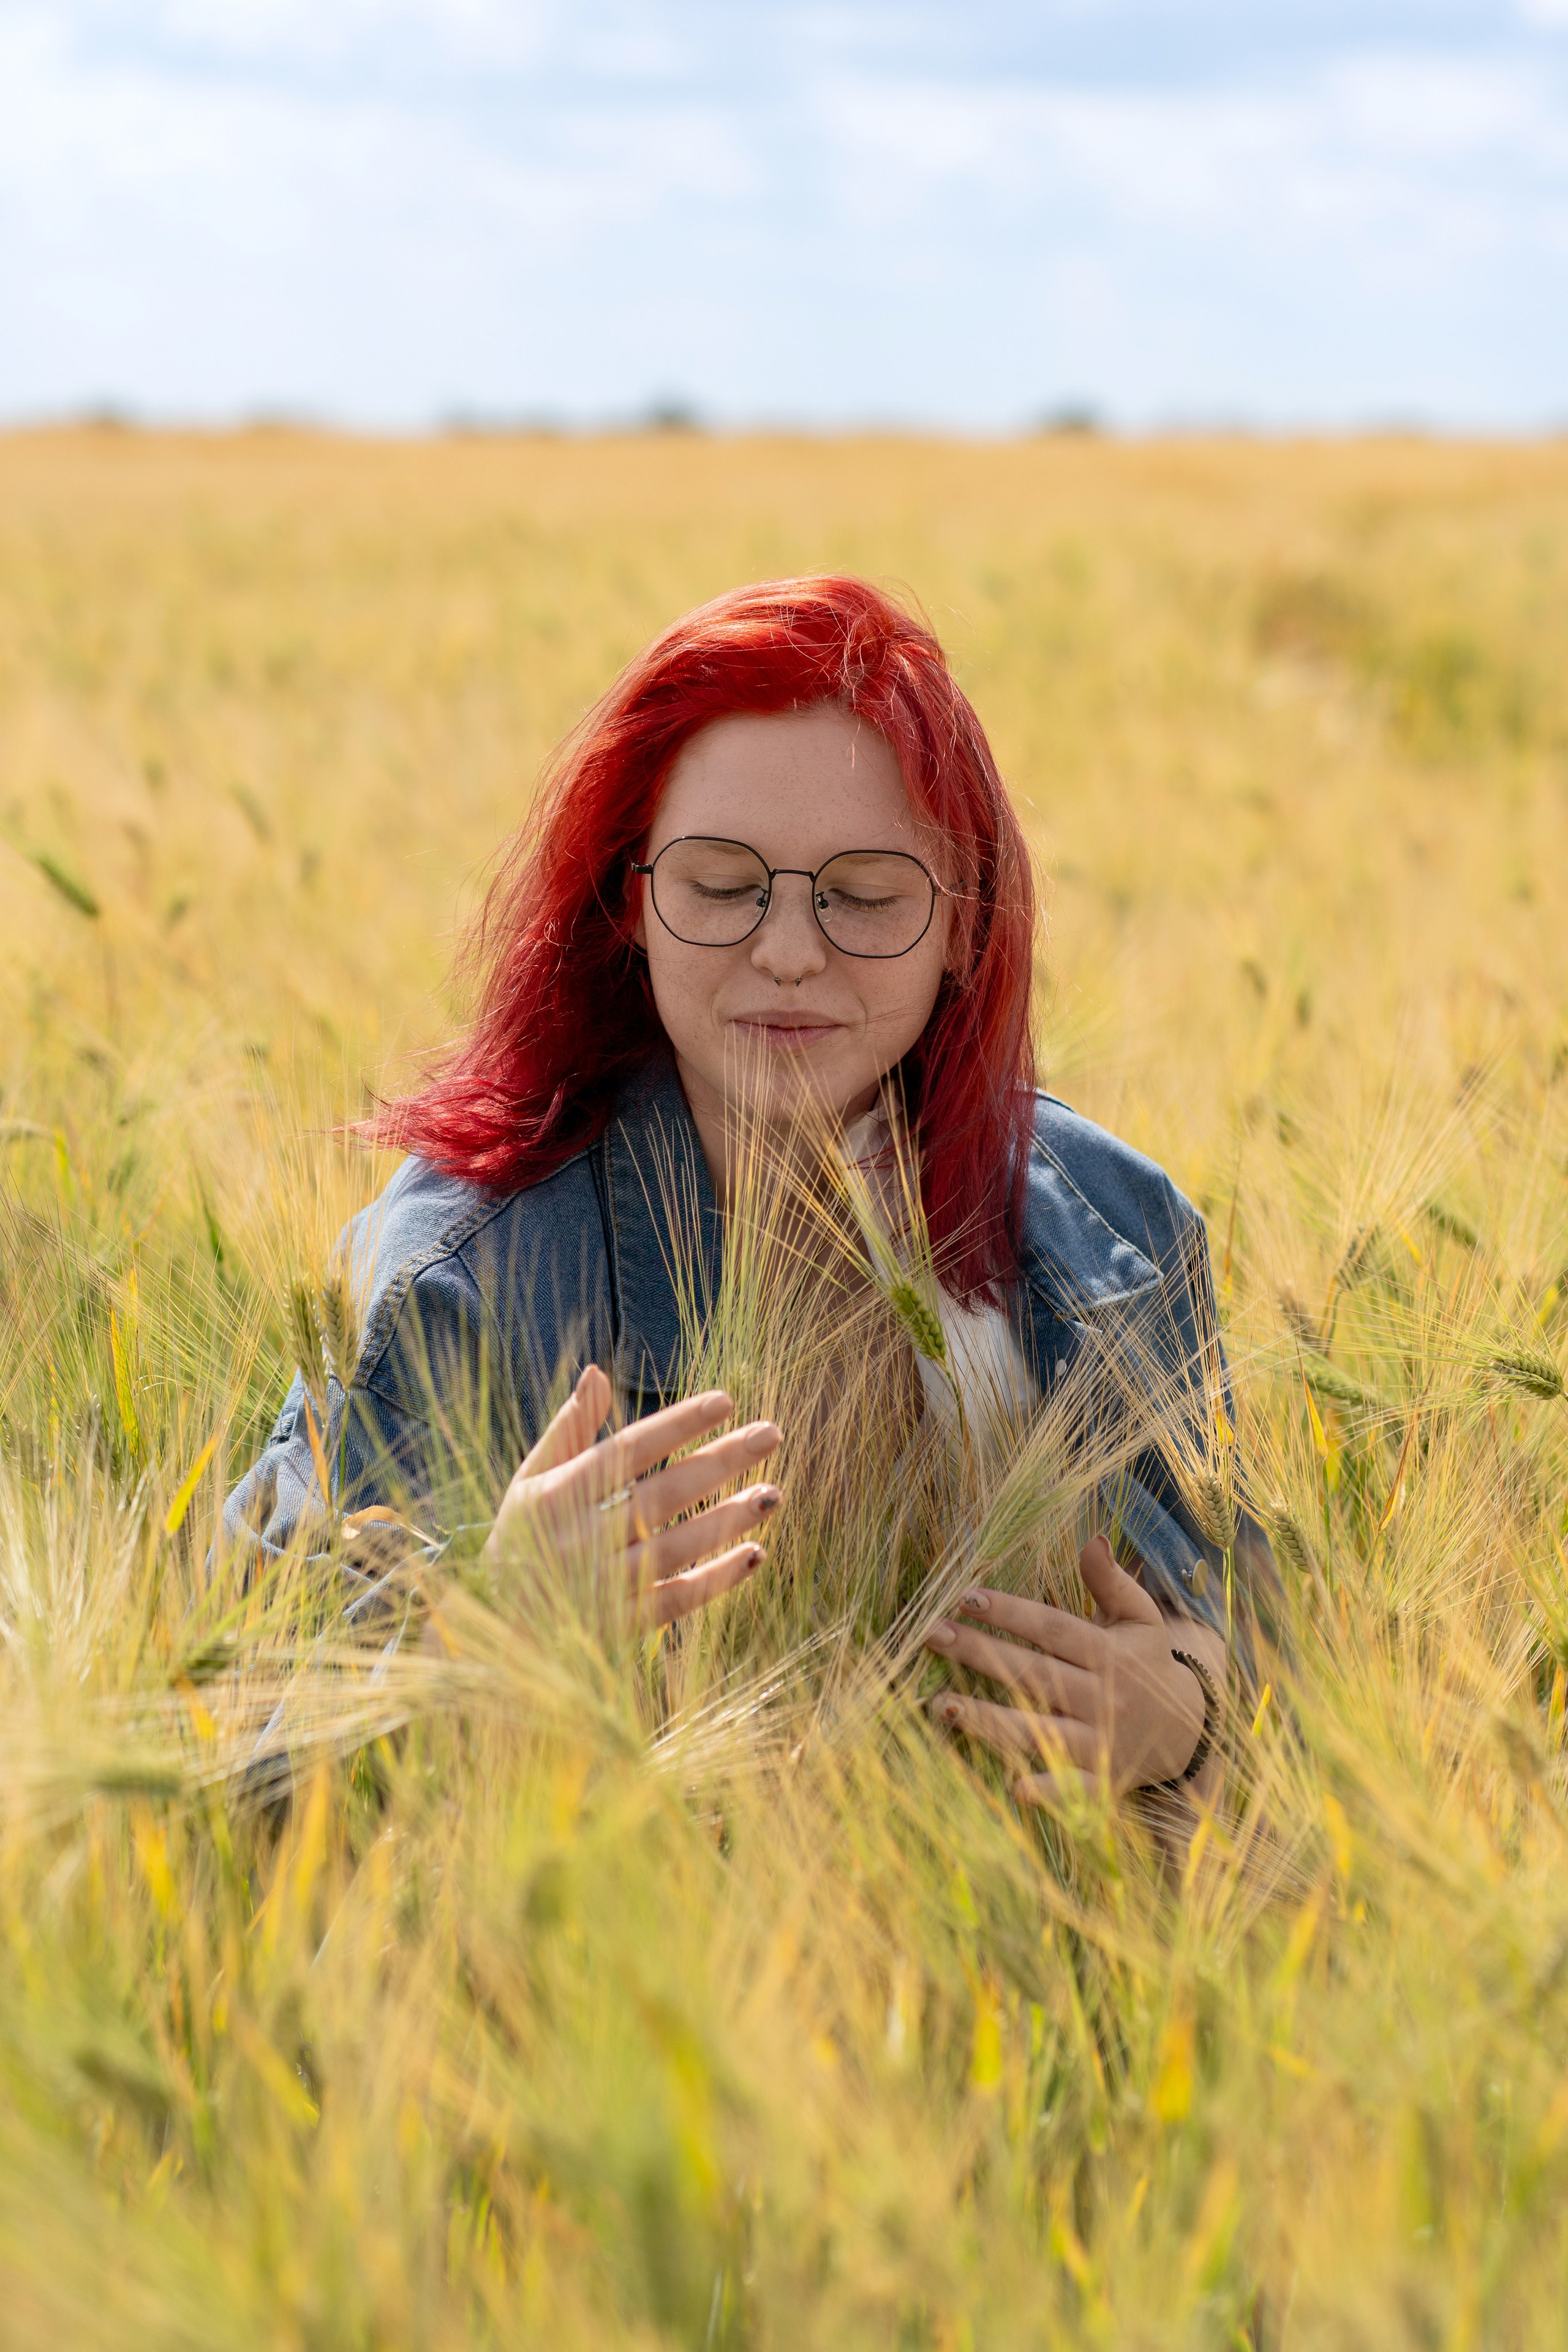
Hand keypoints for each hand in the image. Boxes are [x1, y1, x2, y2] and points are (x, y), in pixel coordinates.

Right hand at [483, 1366, 780, 1628]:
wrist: (491, 1628)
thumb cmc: (521, 1540)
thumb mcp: (530, 1480)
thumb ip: (568, 1428)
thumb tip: (596, 1372)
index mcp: (560, 1492)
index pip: (630, 1448)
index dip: (678, 1424)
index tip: (726, 1400)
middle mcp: (583, 1535)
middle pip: (664, 1492)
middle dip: (721, 1461)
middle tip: (771, 1434)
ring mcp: (603, 1583)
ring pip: (676, 1545)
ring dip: (727, 1519)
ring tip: (772, 1493)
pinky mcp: (620, 1626)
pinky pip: (676, 1600)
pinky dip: (716, 1580)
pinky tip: (754, 1554)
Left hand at [923, 1533, 1216, 1802]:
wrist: (1186, 1731)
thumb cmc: (1146, 1664)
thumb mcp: (1139, 1619)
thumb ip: (1112, 1582)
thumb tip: (1094, 1539)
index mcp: (1110, 1655)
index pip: (1053, 1629)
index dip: (1010, 1612)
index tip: (965, 1595)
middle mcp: (1104, 1699)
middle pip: (1034, 1674)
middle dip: (980, 1653)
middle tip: (931, 1634)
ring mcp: (1101, 1743)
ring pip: (1039, 1730)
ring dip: (988, 1721)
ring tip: (939, 1703)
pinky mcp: (1101, 1781)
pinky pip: (1073, 1789)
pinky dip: (1049, 1791)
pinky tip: (1015, 1788)